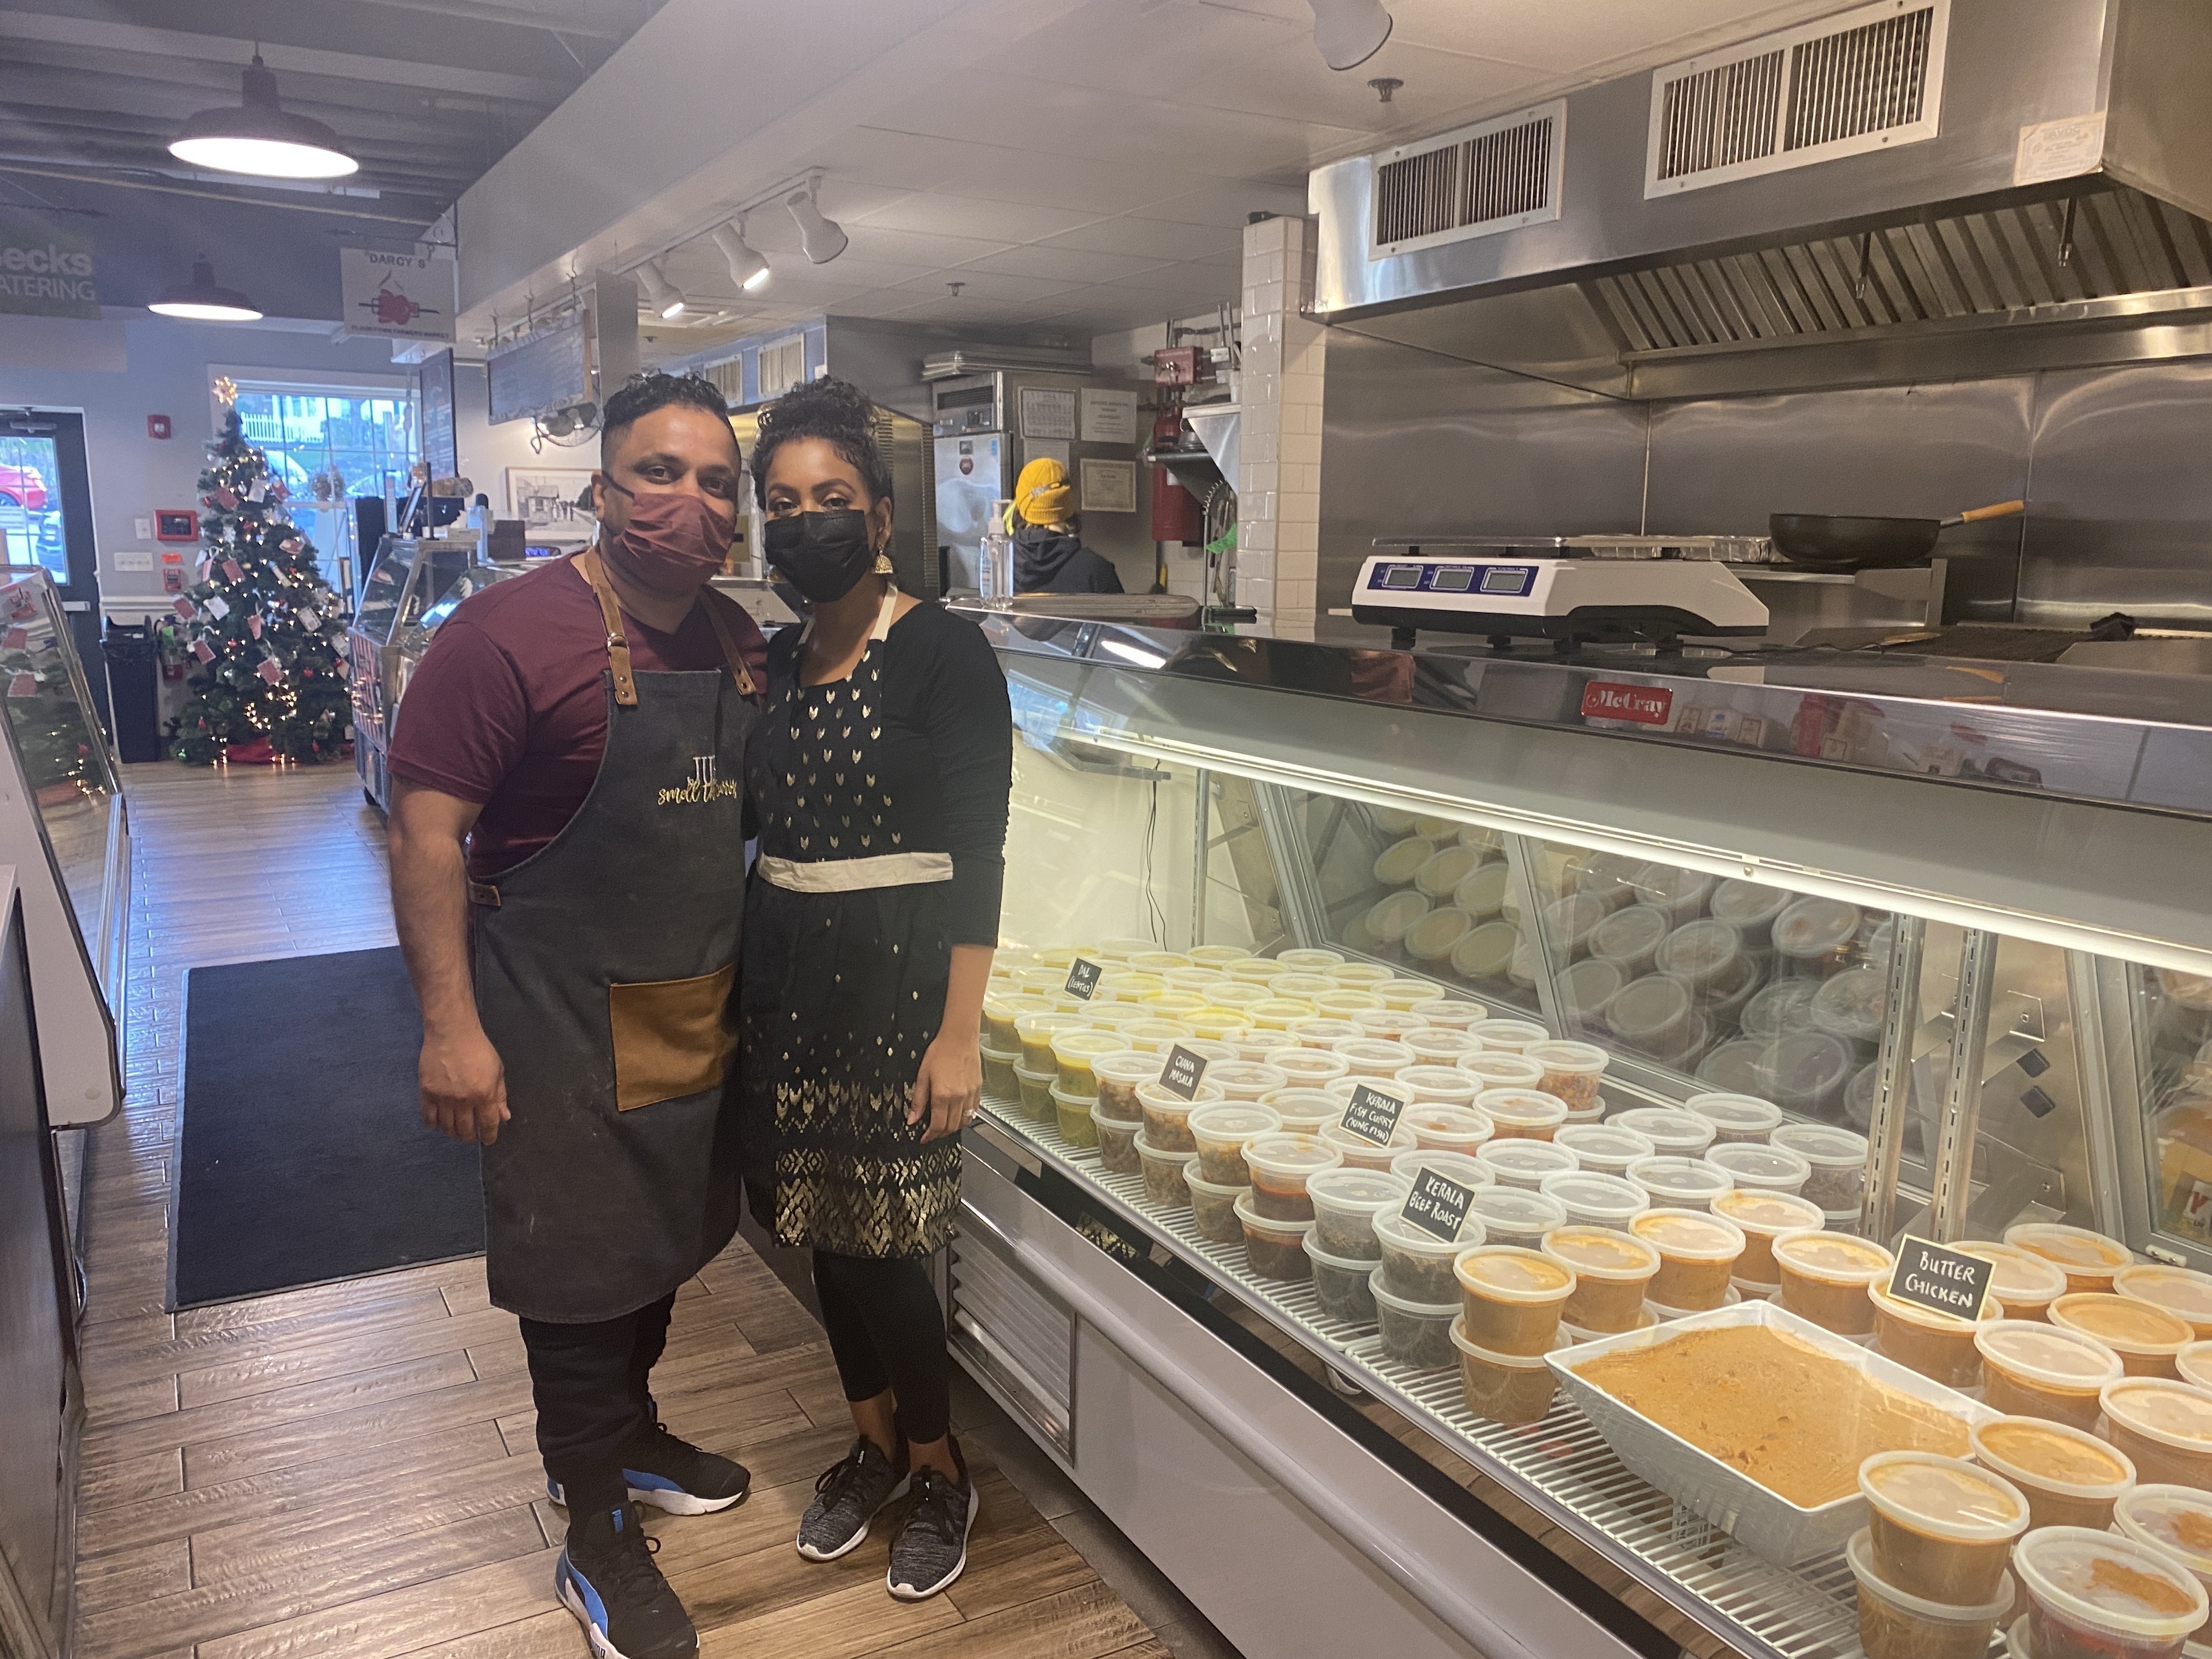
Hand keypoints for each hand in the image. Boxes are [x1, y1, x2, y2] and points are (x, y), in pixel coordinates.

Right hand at [420, 1026, 510, 1145]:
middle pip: (465, 1130)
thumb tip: (504, 1117)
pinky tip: (439, 1122)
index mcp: (484, 1095)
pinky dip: (434, 1124)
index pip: (487, 1124)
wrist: (452, 1033)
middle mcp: (463, 1100)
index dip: (489, 1136)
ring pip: (447, 1127)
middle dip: (470, 1136)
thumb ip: (500, 1096)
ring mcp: (443, 1098)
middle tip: (471, 1135)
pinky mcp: (426, 1093)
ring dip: (453, 1132)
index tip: (488, 1140)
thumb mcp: (497, 1071)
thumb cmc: (478, 1050)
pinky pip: (428, 1118)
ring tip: (456, 1130)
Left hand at [909, 1031, 980, 1142]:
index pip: (937, 1125)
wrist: (959, 1037)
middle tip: (932, 1133)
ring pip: (964, 1121)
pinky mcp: (978, 1089)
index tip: (925, 1138)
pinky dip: (966, 1117)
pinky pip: (973, 1111)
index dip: (930, 1136)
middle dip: (940, 1134)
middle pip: (951, 1127)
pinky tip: (958, 1114)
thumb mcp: (922, 1075)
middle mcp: (959, 1097)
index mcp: (943, 1095)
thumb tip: (912, 1119)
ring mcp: (970, 1094)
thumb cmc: (940, 1051)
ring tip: (945, 1125)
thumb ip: (918, 1100)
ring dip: (954, 1127)